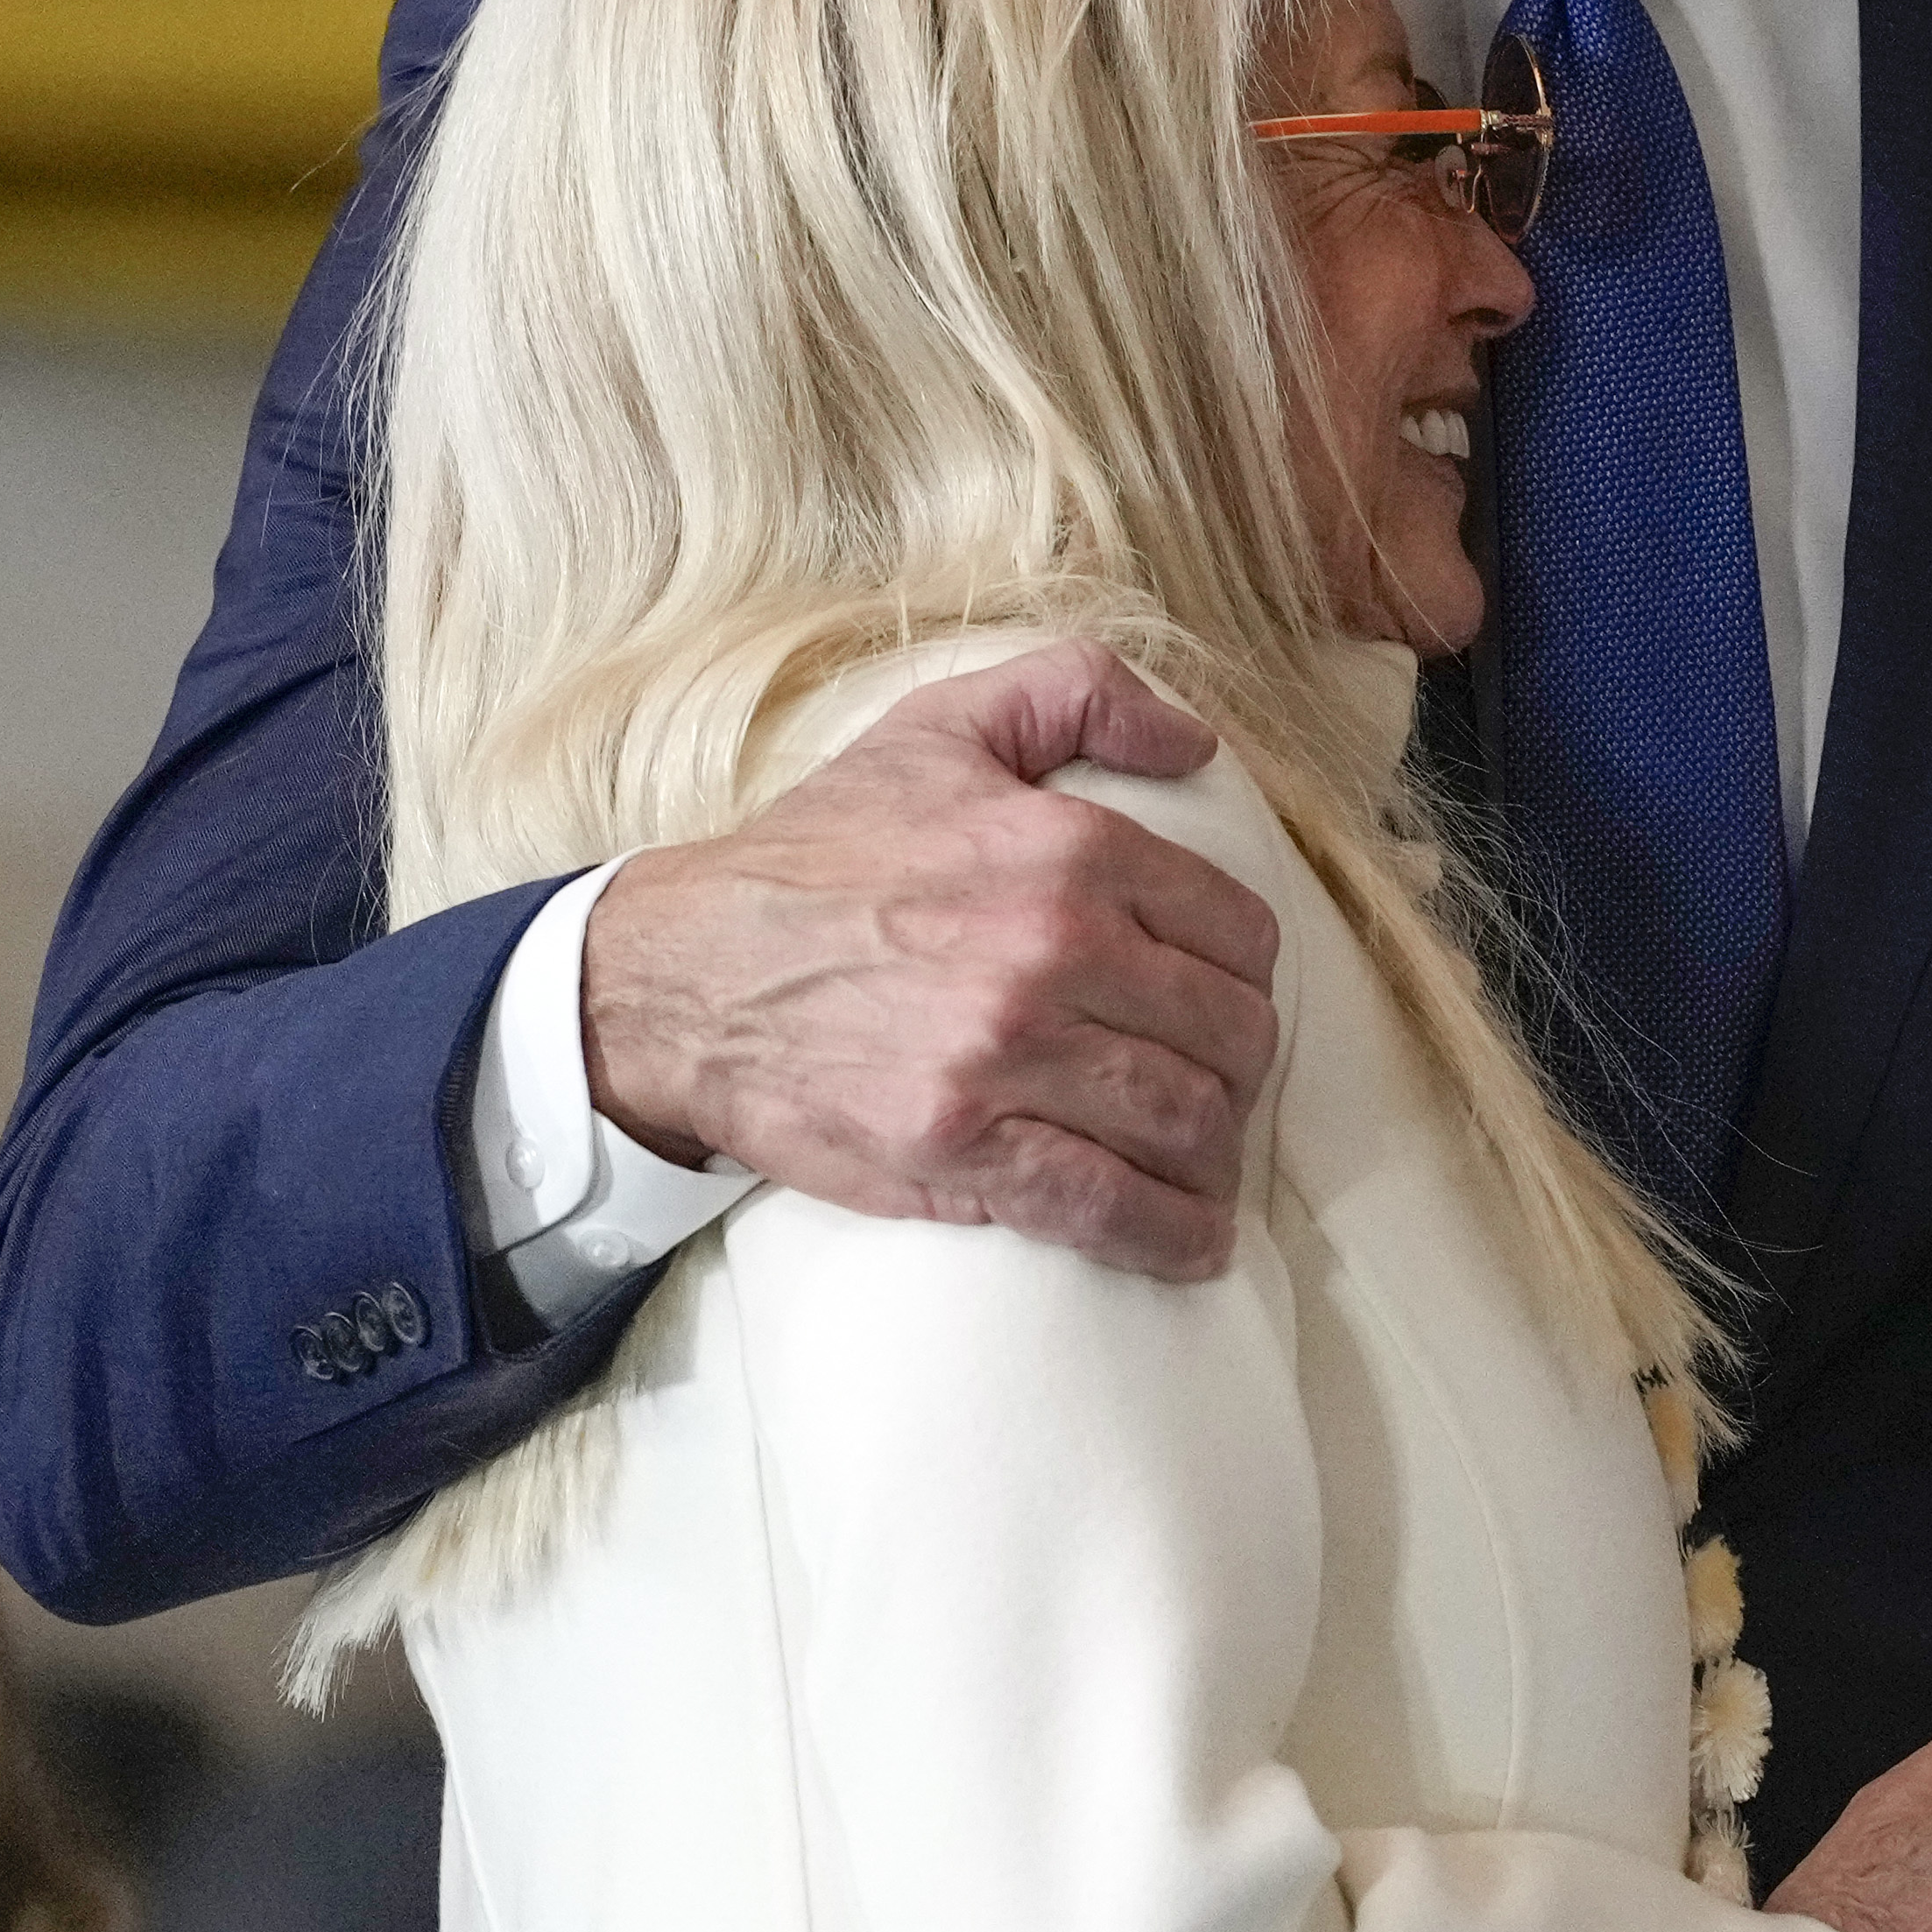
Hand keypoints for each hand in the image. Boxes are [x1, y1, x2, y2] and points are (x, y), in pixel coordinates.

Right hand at [581, 643, 1283, 1279]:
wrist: (685, 975)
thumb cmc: (819, 853)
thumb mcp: (942, 727)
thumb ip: (1078, 690)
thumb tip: (1191, 740)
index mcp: (1071, 848)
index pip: (1238, 932)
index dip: (1246, 975)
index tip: (1223, 1000)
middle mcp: (1054, 950)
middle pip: (1230, 1036)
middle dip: (1241, 1070)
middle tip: (1216, 1085)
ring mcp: (1009, 1058)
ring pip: (1185, 1122)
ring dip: (1214, 1156)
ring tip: (1203, 1164)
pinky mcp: (963, 1150)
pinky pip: (1111, 1205)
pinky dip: (1170, 1234)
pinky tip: (1189, 1240)